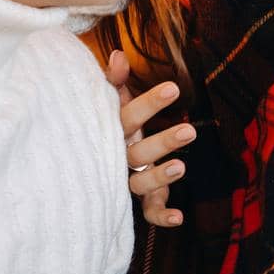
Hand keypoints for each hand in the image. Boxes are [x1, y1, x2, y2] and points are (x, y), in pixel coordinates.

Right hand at [106, 51, 191, 226]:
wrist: (84, 162)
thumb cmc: (106, 124)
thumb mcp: (110, 101)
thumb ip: (113, 80)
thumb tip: (118, 55)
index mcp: (112, 131)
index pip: (128, 116)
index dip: (149, 104)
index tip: (174, 88)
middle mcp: (117, 157)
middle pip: (137, 153)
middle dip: (163, 142)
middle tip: (189, 130)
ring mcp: (127, 179)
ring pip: (139, 183)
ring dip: (159, 178)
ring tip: (181, 167)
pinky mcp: (140, 198)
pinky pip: (147, 210)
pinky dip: (161, 216)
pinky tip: (179, 219)